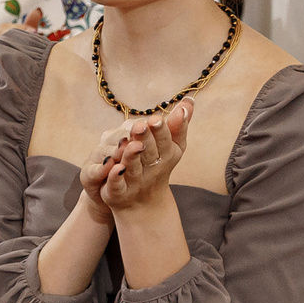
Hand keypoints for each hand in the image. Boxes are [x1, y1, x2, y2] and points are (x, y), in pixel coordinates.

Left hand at [99, 98, 192, 213]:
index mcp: (165, 156)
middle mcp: (152, 169)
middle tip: (141, 125)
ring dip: (132, 156)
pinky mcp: (119, 193)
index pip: (165, 141)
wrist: (143, 203)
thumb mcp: (170, 147)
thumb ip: (178, 125)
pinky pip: (117, 185)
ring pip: (134, 167)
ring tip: (130, 144)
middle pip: (149, 152)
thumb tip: (188, 100)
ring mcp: (136, 182)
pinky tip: (115, 168)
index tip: (156, 118)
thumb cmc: (157, 166)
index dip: (161, 131)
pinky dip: (116, 177)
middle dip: (145, 138)